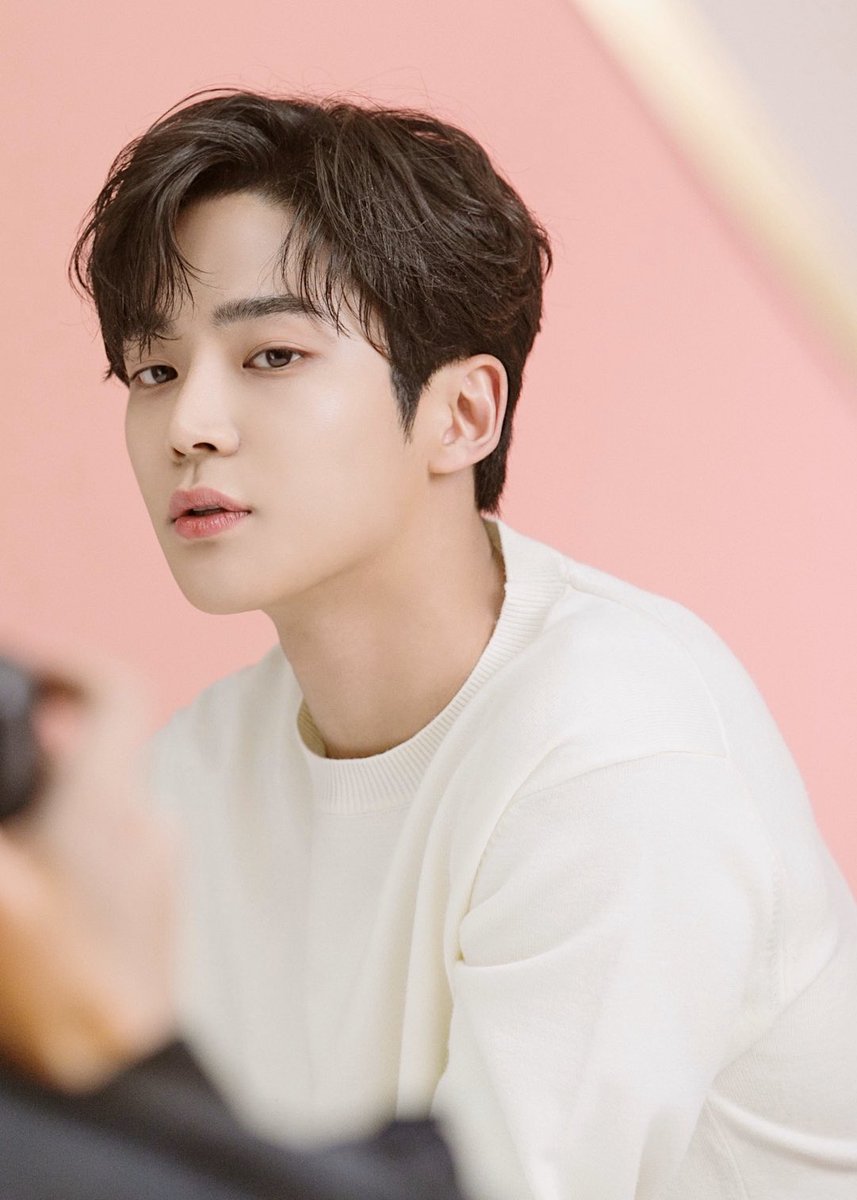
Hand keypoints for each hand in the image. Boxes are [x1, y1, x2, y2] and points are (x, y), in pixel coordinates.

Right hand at [0, 647, 178, 1092]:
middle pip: (98, 741)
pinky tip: (30, 868)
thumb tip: (26, 758)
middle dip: (41, 732)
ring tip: (13, 815)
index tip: (23, 657)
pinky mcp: (148, 901)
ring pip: (97, 792)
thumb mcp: (2, 884)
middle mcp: (142, 820)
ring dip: (52, 788)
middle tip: (4, 741)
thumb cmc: (53, 981)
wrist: (112, 1073)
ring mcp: (151, 862)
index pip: (114, 690)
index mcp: (105, 802)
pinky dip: (66, 831)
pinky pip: (105, 838)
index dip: (69, 658)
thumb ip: (8, 806)